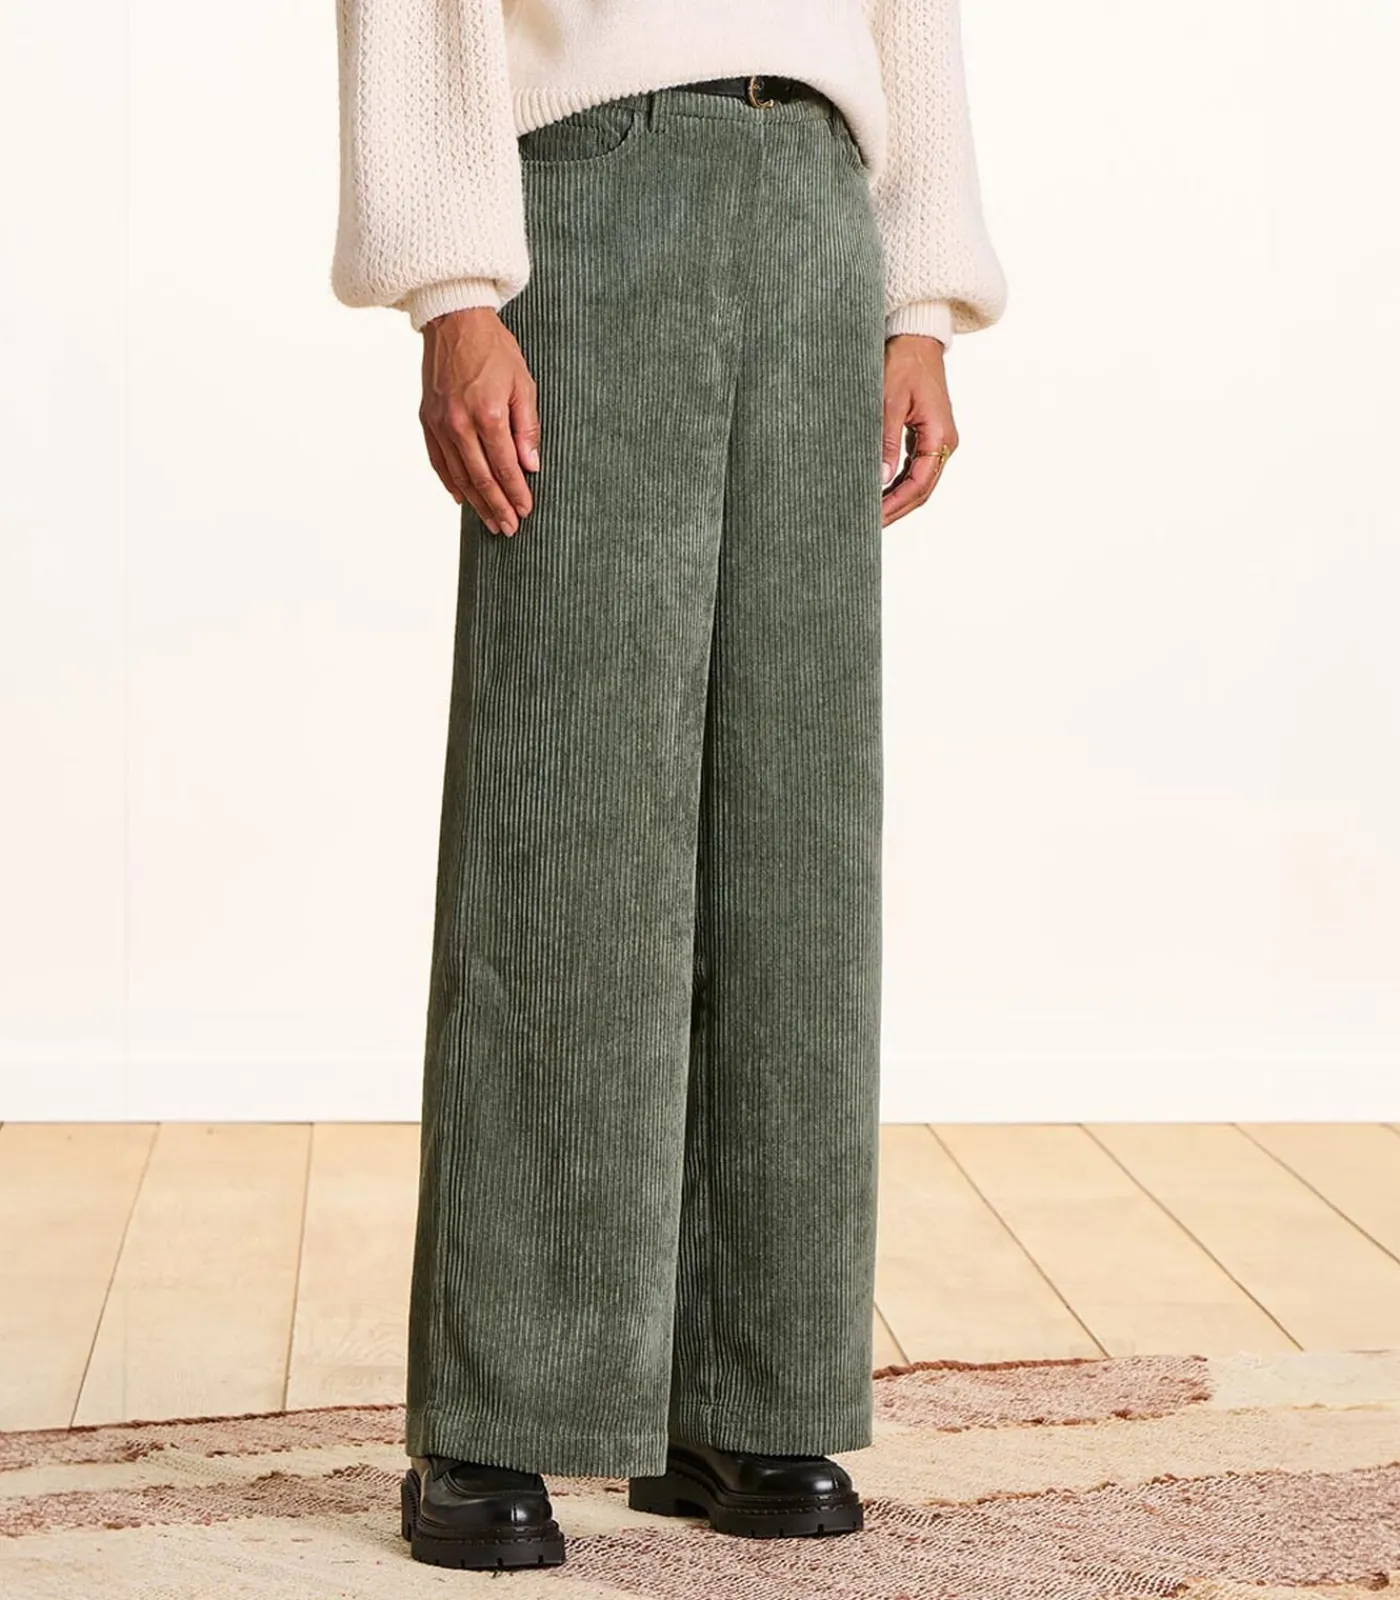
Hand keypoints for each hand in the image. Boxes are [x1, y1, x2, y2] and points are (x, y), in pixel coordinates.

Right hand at [419, 308, 539, 535]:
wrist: (454, 319)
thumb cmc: (494, 349)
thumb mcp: (523, 384)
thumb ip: (527, 428)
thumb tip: (531, 466)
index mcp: (488, 414)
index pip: (505, 467)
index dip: (516, 493)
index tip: (525, 511)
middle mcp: (460, 423)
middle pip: (481, 478)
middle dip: (497, 507)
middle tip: (508, 529)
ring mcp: (440, 423)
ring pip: (458, 475)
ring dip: (476, 502)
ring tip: (489, 522)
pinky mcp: (427, 419)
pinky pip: (438, 460)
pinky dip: (450, 482)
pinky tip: (461, 498)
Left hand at [880, 334, 957, 526]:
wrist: (915, 337)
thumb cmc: (904, 362)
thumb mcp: (890, 400)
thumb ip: (886, 440)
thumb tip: (880, 479)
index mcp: (940, 436)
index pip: (919, 484)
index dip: (895, 505)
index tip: (873, 518)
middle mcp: (943, 442)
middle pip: (921, 489)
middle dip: (895, 509)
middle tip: (868, 526)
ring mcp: (936, 440)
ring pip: (917, 482)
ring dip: (896, 499)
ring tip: (871, 514)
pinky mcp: (926, 435)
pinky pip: (914, 468)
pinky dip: (897, 483)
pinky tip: (879, 492)